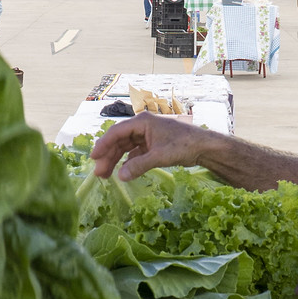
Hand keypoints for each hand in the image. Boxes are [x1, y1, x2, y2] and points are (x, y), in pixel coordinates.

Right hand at [89, 112, 218, 180]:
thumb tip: (120, 176)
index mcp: (142, 122)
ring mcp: (147, 135)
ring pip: (126, 148)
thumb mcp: (160, 156)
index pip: (117, 132)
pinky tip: (123, 172)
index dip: (103, 145)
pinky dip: (128, 162)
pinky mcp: (153, 144)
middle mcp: (142, 126)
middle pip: (119, 141)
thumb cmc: (184, 145)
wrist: (204, 147)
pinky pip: (135, 153)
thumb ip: (139, 166)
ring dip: (116, 160)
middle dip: (108, 156)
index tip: (94, 158)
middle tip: (99, 173)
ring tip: (106, 175)